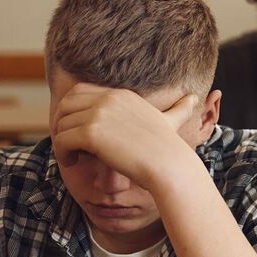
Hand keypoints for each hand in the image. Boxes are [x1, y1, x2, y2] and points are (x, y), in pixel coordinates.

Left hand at [51, 84, 199, 192]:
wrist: (168, 165)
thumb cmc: (169, 149)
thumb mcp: (171, 122)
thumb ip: (178, 109)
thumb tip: (195, 99)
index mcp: (121, 94)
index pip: (80, 91)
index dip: (71, 110)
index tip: (75, 130)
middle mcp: (108, 99)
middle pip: (66, 104)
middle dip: (61, 123)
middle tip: (68, 144)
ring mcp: (99, 114)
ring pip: (61, 124)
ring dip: (62, 142)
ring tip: (73, 157)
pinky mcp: (90, 132)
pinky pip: (61, 140)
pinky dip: (62, 154)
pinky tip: (73, 163)